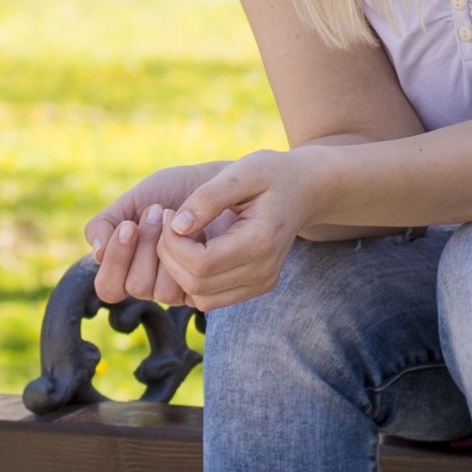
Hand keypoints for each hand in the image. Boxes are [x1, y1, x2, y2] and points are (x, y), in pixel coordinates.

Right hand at [86, 161, 227, 308]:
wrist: (218, 182)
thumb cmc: (174, 191)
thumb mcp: (134, 200)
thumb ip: (106, 223)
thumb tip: (97, 254)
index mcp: (127, 267)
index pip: (108, 288)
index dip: (116, 261)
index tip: (129, 225)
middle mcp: (151, 283)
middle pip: (133, 287)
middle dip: (145, 247)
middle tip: (157, 211)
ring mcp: (178, 288)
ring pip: (160, 291)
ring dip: (166, 249)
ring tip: (175, 215)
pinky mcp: (205, 287)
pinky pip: (187, 287)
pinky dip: (188, 255)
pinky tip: (196, 229)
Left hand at [152, 145, 330, 312]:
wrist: (303, 190)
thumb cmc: (271, 175)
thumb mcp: (241, 172)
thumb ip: (208, 198)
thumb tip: (177, 226)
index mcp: (260, 243)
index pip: (201, 263)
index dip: (172, 243)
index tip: (168, 214)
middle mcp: (263, 272)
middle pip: (197, 285)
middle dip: (171, 256)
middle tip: (169, 224)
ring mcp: (261, 284)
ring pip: (201, 299)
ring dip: (179, 272)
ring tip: (181, 238)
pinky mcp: (255, 288)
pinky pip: (210, 299)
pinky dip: (193, 279)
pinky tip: (195, 249)